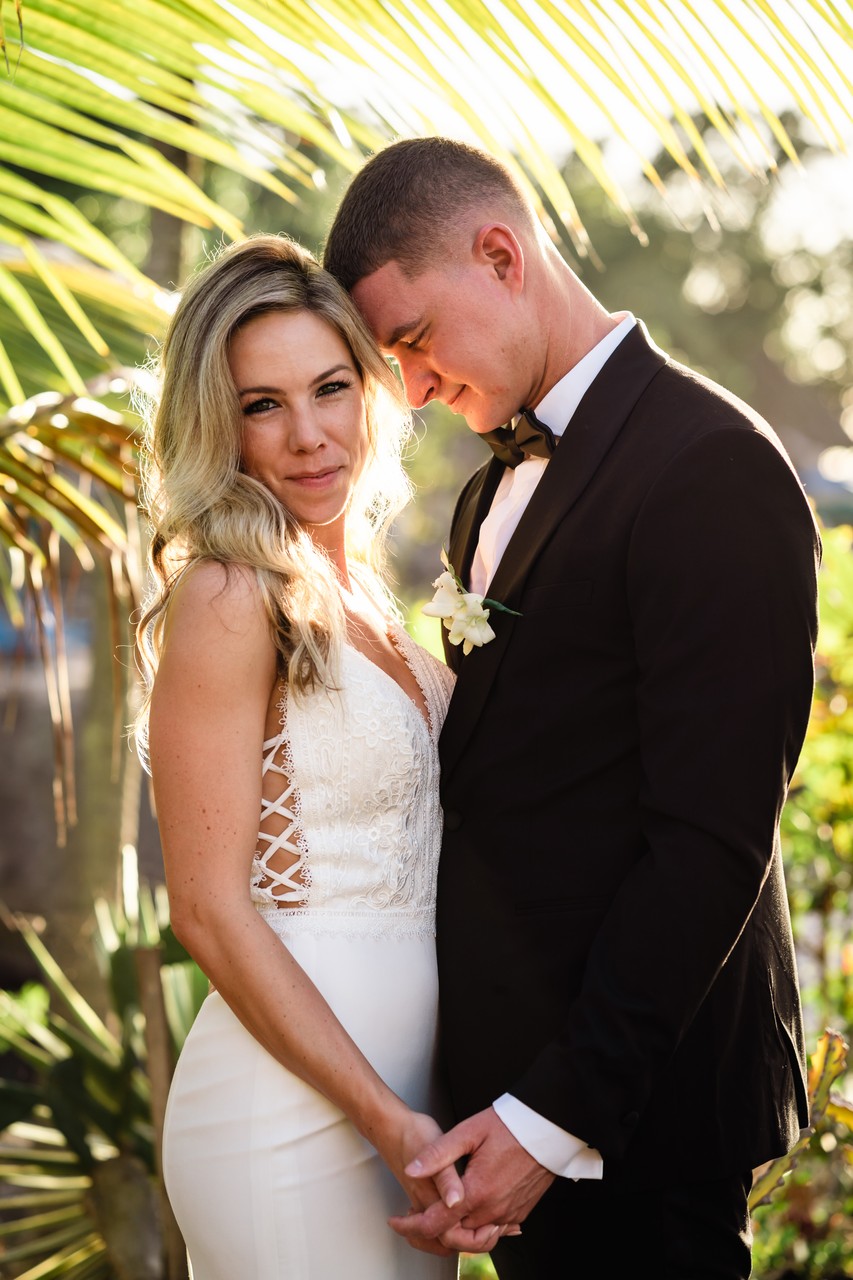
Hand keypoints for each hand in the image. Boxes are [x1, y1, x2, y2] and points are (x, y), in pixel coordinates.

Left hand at [378, 1109, 512, 1255]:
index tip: (396, 1221)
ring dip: (454, 1229)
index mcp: (477, 1192)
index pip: (436, 1223)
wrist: (548, 1128)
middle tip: (414, 1214)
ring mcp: (509, 1214)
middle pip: (454, 1236)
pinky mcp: (519, 1212)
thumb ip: (438, 1154)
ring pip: (474, 1236)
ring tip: (439, 1211)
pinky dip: (476, 1226)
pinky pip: (493, 1230)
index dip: (411, 1225)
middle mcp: (493, 1210)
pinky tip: (467, 1209)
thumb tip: (412, 1170)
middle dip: (430, 1229)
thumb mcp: (469, 1132)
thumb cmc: (510, 1125)